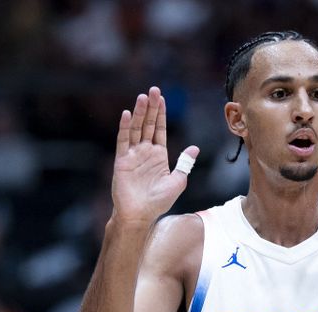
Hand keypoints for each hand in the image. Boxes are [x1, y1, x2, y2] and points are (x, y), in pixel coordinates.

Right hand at [112, 87, 199, 228]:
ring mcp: (133, 155)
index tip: (162, 98)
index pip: (160, 129)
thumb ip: (185, 164)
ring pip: (137, 129)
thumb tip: (195, 148)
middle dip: (151, 108)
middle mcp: (145, 152)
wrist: (141, 215)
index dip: (161, 114)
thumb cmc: (159, 201)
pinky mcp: (122, 161)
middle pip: (148, 124)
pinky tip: (128, 114)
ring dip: (140, 113)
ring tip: (143, 97)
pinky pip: (123, 141)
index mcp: (159, 155)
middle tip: (154, 90)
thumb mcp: (178, 181)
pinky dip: (126, 127)